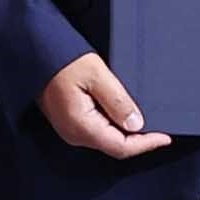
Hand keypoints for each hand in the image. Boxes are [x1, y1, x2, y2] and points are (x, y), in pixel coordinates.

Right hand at [38, 53, 170, 161]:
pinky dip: (114, 125)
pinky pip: (97, 131)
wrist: (34, 53)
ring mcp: (69, 129)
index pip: (121, 147)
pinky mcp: (68, 121)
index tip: (166, 137)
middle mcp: (73, 134)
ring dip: (126, 132)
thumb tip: (137, 124)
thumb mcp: (96, 75)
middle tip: (159, 126)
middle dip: (138, 139)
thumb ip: (118, 101)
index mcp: (81, 126)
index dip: (146, 144)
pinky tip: (122, 112)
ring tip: (144, 118)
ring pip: (106, 139)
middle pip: (114, 146)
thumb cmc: (62, 61)